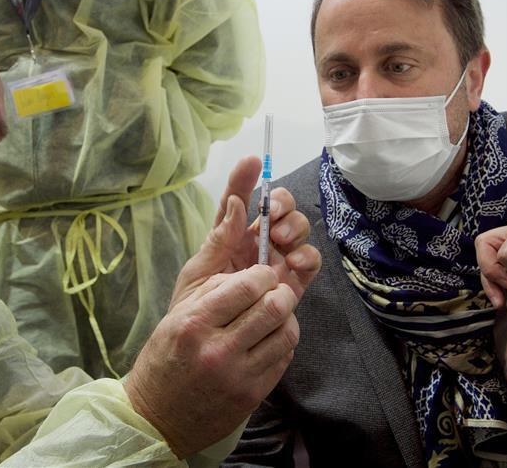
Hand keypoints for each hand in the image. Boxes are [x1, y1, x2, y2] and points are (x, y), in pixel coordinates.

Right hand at [124, 265, 298, 457]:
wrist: (157, 419)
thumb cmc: (165, 361)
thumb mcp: (174, 318)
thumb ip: (211, 291)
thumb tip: (249, 274)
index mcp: (194, 324)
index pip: (246, 287)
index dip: (262, 274)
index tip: (262, 275)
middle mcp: (218, 350)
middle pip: (273, 308)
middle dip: (282, 292)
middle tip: (276, 290)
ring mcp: (238, 376)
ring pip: (286, 334)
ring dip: (287, 318)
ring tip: (275, 315)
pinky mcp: (253, 395)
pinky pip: (284, 358)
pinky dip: (281, 342)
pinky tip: (268, 339)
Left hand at [172, 156, 320, 308]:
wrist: (209, 345)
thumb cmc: (196, 308)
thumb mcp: (199, 272)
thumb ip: (218, 239)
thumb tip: (234, 203)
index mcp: (231, 234)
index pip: (239, 199)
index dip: (245, 178)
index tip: (252, 161)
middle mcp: (257, 241)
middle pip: (278, 208)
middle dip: (279, 204)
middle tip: (270, 216)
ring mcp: (278, 259)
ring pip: (297, 228)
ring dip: (293, 226)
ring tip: (279, 239)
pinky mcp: (294, 281)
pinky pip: (309, 261)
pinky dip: (307, 255)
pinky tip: (294, 260)